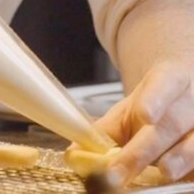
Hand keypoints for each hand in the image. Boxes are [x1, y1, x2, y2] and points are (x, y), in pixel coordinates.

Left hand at [96, 61, 193, 183]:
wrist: (184, 89)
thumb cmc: (154, 101)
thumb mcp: (128, 109)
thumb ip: (103, 130)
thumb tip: (76, 154)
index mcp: (170, 78)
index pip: (164, 84)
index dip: (154, 99)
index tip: (144, 115)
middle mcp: (193, 98)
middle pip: (172, 123)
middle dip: (145, 149)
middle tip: (120, 169)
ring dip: (179, 159)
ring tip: (164, 172)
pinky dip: (189, 170)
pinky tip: (176, 180)